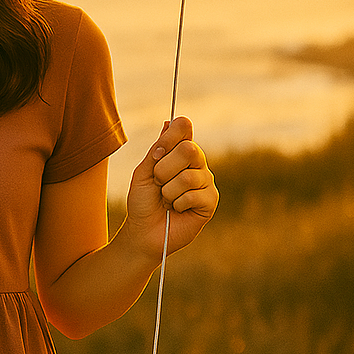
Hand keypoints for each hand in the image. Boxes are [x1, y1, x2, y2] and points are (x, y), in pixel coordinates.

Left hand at [123, 116, 217, 262]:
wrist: (144, 231)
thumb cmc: (142, 201)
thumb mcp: (144, 172)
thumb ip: (157, 149)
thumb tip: (169, 122)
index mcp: (179, 150)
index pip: (184, 126)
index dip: (171, 136)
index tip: (157, 154)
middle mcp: (196, 162)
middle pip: (189, 149)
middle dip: (164, 169)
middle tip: (158, 183)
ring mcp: (206, 181)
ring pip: (187, 176)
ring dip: (168, 191)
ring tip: (167, 199)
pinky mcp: (211, 201)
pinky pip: (193, 195)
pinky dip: (178, 204)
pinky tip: (178, 209)